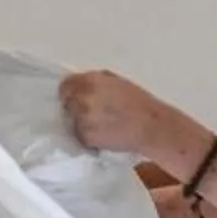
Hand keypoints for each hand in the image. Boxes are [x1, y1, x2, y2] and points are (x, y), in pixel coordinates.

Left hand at [58, 69, 184, 157]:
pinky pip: (79, 135)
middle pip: (67, 102)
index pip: (65, 85)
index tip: (75, 97)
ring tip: (100, 124)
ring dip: (81, 122)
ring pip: (71, 120)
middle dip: (75, 107)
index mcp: (90, 81)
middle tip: (92, 112)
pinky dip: (87, 136)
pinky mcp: (85, 137)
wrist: (151, 127)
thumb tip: (81, 83)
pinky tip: (103, 134)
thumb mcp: (118, 81)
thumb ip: (96, 80)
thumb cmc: (139, 103)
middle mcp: (83, 98)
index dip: (70, 91)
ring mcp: (82, 118)